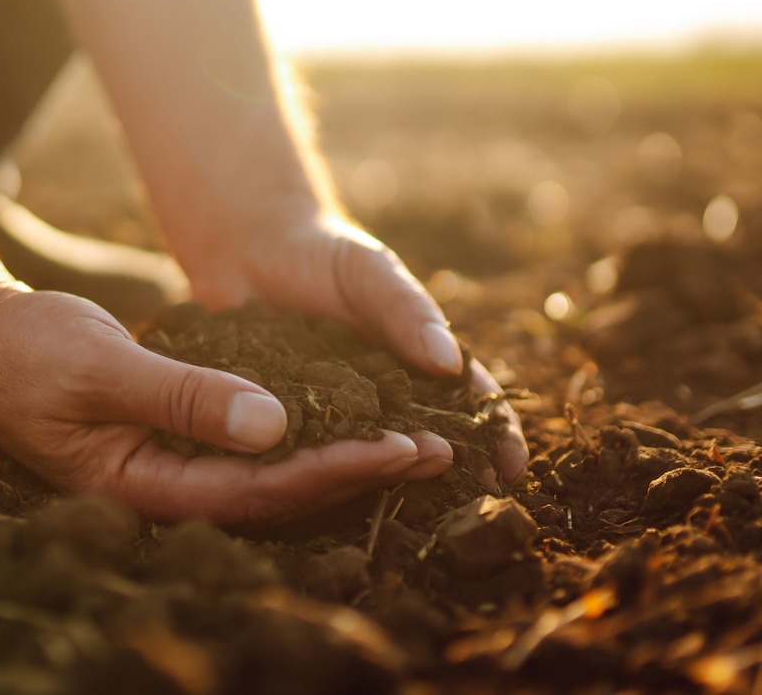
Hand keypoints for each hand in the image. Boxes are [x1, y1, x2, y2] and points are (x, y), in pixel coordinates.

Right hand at [0, 286, 458, 523]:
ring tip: (412, 440)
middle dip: (355, 473)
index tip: (400, 447)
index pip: (257, 492)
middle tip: (436, 451)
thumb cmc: (26, 352)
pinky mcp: (170, 437)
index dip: (333, 471)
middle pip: (276, 495)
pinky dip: (299, 431)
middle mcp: (162, 488)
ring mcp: (167, 465)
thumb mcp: (104, 368)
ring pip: (268, 473)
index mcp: (141, 487)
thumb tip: (274, 427)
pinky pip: (247, 445)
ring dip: (337, 455)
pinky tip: (343, 415)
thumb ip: (185, 397)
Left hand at [183, 212, 529, 486]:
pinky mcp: (288, 424)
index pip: (470, 403)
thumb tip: (450, 362)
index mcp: (417, 362)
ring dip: (389, 485)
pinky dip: (322, 478)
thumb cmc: (323, 253)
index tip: (511, 468)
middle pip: (428, 443)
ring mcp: (336, 415)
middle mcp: (383, 397)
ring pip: (370, 459)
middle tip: (471, 511)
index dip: (496, 436)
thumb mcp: (370, 272)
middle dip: (454, 476)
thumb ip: (406, 311)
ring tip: (408, 512)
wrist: (249, 249)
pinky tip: (327, 500)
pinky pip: (309, 455)